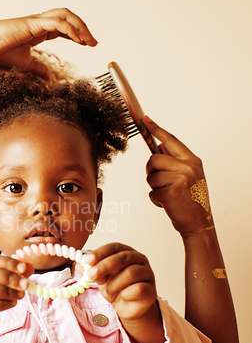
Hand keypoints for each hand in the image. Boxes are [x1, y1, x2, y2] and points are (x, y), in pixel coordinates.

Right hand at [0, 8, 96, 78]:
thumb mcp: (24, 65)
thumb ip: (37, 69)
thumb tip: (48, 77)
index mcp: (36, 31)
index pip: (61, 27)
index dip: (75, 34)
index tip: (86, 44)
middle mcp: (38, 23)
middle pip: (66, 18)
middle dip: (82, 28)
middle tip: (93, 42)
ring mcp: (36, 21)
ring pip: (65, 15)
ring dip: (80, 26)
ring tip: (89, 40)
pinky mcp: (33, 24)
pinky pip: (58, 23)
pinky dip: (71, 30)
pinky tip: (78, 40)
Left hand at [86, 243, 157, 321]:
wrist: (127, 306)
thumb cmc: (115, 287)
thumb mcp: (100, 277)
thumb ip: (91, 270)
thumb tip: (79, 265)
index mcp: (126, 252)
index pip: (114, 247)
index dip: (100, 252)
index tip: (88, 260)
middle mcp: (139, 259)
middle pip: (122, 258)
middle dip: (104, 266)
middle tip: (91, 275)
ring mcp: (147, 274)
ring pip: (131, 273)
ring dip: (114, 283)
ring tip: (107, 292)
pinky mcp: (152, 290)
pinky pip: (139, 289)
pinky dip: (127, 293)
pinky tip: (122, 296)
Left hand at [144, 116, 212, 236]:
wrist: (198, 222)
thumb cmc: (191, 199)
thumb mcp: (188, 176)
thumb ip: (175, 161)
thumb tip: (158, 146)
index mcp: (192, 160)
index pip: (171, 140)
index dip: (156, 129)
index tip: (145, 119)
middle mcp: (188, 167)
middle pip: (154, 159)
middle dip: (151, 171)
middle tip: (161, 182)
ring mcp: (181, 179)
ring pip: (150, 176)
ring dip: (154, 188)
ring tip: (168, 194)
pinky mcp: (172, 191)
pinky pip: (151, 191)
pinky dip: (155, 199)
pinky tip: (167, 203)